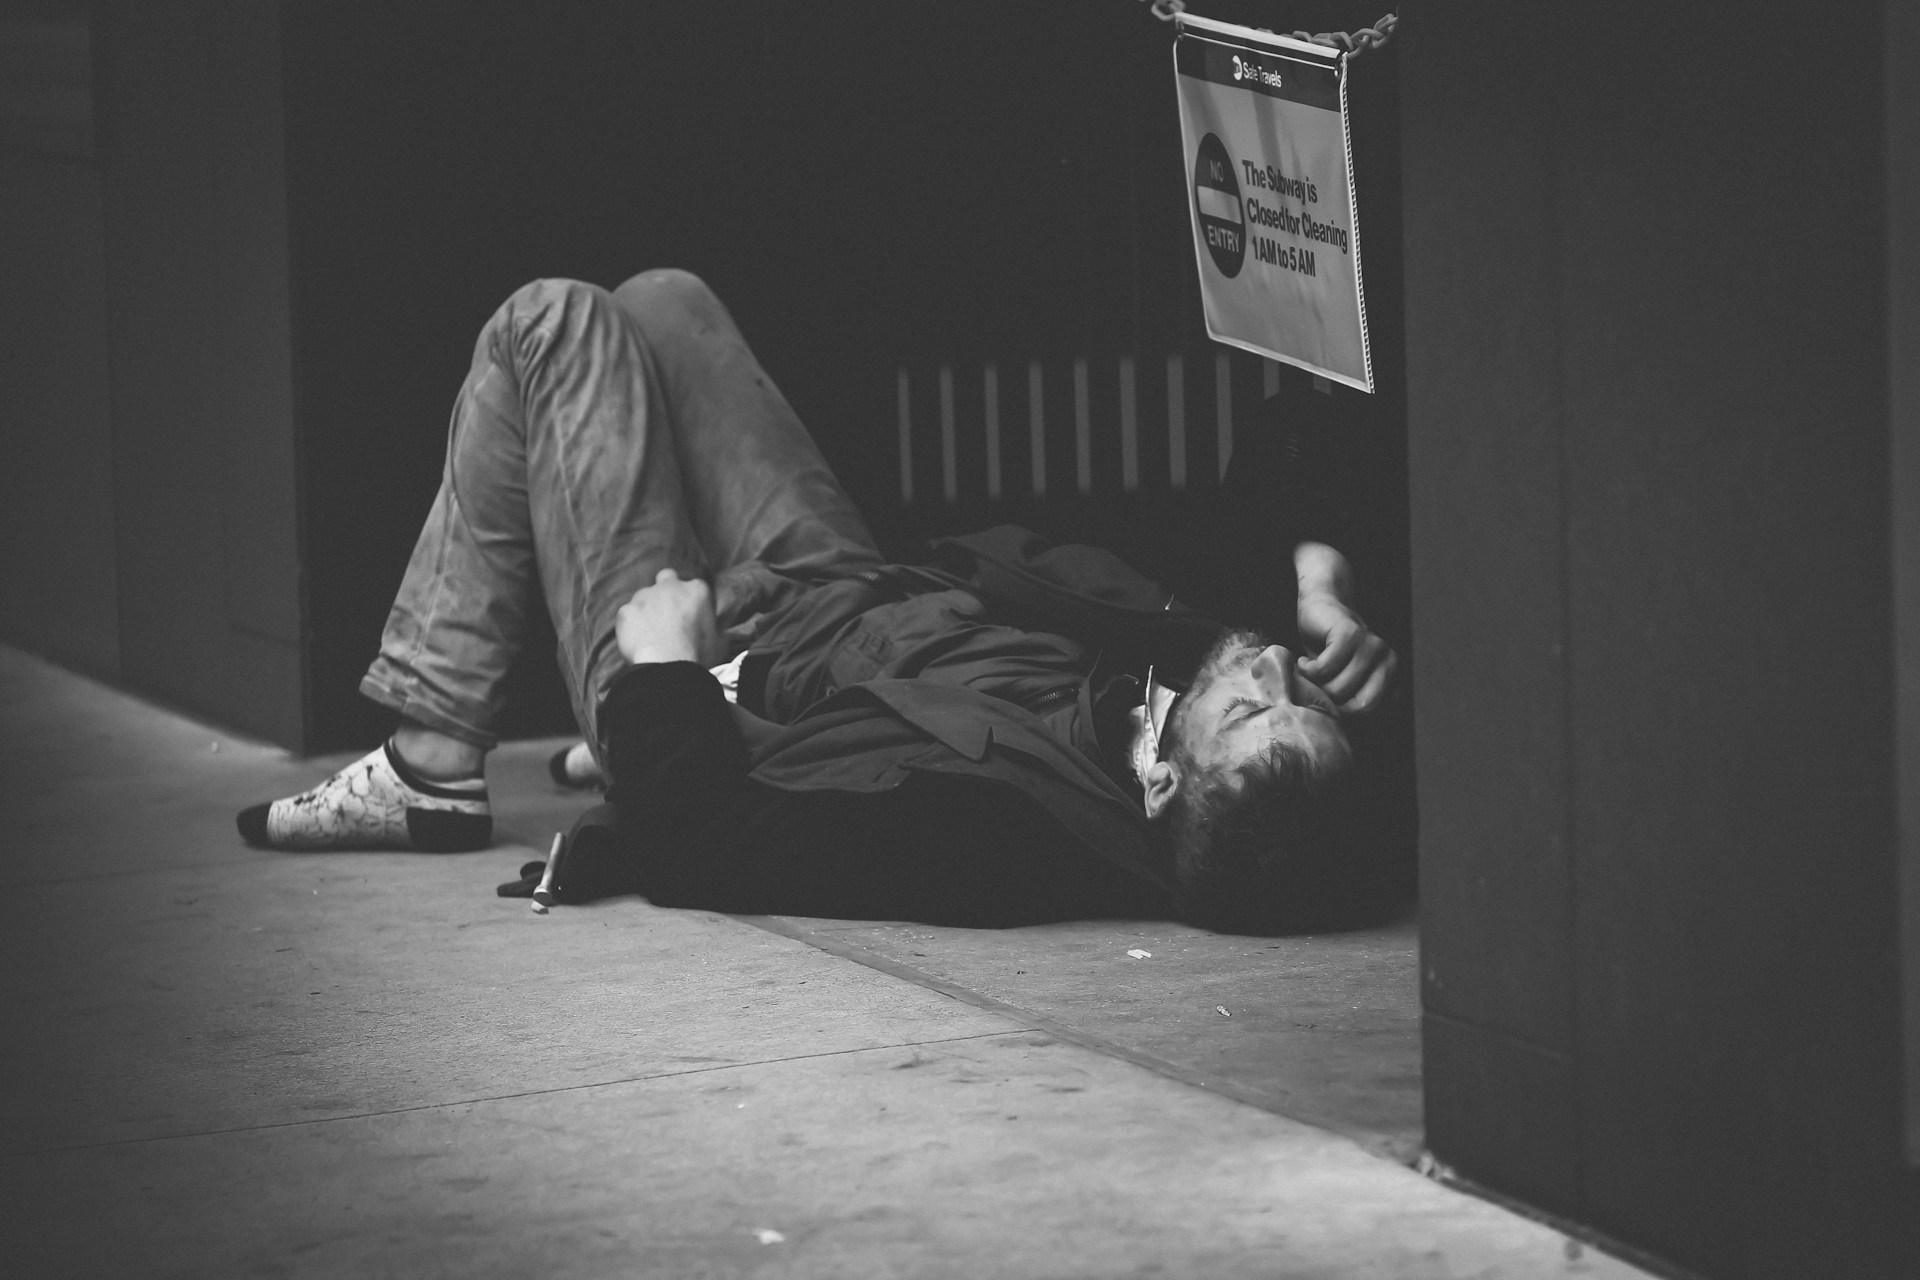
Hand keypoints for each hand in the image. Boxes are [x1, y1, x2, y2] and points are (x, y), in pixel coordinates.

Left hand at [616, 568, 721, 666]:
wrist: (666, 666)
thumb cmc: (696, 655)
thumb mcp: (719, 643)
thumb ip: (717, 630)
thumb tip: (719, 633)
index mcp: (696, 590)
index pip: (695, 586)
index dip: (692, 600)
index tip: (691, 614)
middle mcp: (670, 586)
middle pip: (667, 578)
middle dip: (667, 590)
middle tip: (669, 613)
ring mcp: (644, 596)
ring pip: (644, 596)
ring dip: (647, 608)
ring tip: (650, 632)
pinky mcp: (626, 610)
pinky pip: (628, 614)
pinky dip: (631, 623)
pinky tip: (636, 639)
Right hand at [1296, 589, 1398, 715]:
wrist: (1319, 609)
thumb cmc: (1328, 654)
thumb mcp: (1343, 684)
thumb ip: (1351, 704)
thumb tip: (1340, 740)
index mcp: (1392, 677)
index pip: (1372, 716)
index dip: (1344, 714)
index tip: (1329, 699)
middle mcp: (1389, 661)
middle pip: (1359, 707)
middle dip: (1332, 704)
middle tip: (1317, 689)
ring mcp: (1372, 645)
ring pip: (1339, 689)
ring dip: (1315, 685)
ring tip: (1310, 673)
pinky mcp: (1350, 633)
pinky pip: (1325, 669)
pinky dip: (1308, 669)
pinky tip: (1305, 662)